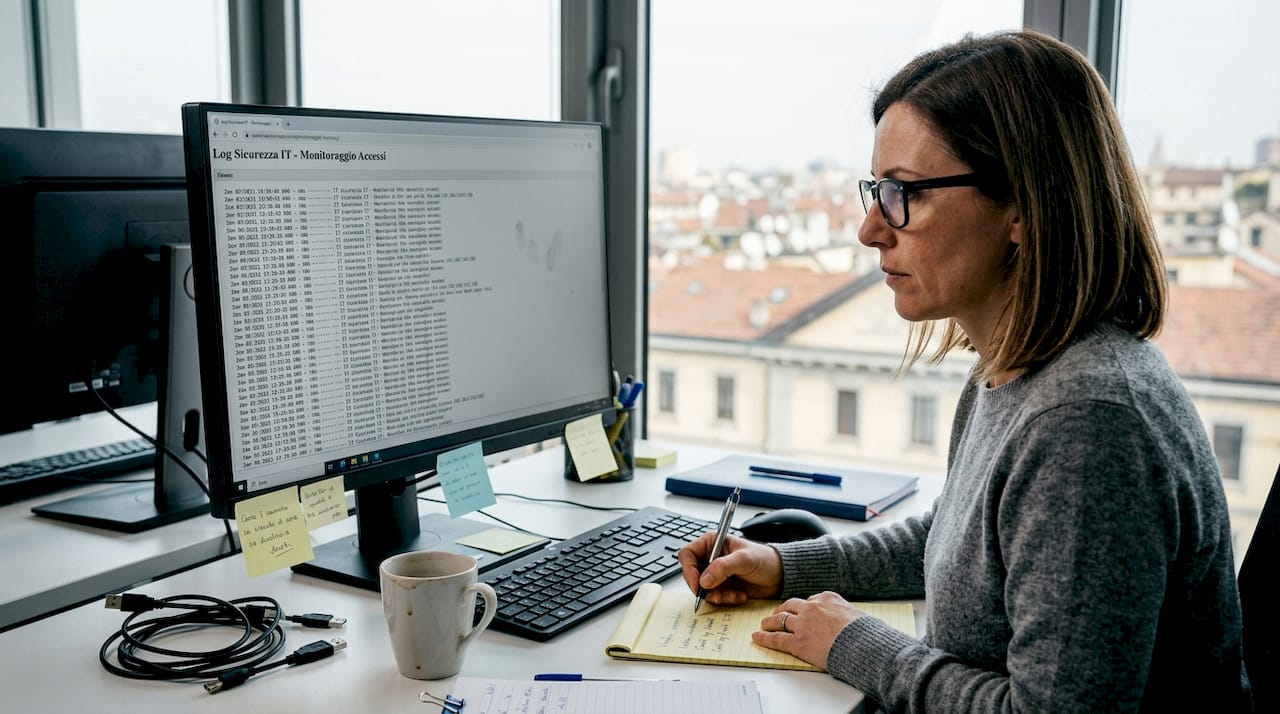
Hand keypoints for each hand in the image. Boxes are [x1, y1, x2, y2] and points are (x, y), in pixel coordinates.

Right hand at [677, 533, 781, 604]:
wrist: (779, 576)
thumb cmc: (765, 560)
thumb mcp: (744, 559)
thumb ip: (723, 567)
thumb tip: (704, 579)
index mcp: (712, 543)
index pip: (688, 554)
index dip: (689, 569)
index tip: (698, 584)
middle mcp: (710, 558)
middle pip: (692, 575)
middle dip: (704, 588)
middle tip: (717, 594)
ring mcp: (715, 574)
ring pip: (702, 589)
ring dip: (717, 596)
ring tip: (733, 595)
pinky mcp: (721, 587)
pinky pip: (713, 597)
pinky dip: (724, 600)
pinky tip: (739, 596)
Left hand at [751, 592, 866, 669]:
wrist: (864, 645)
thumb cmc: (865, 633)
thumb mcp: (856, 613)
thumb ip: (844, 612)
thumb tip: (845, 618)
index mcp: (827, 598)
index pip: (809, 600)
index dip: (802, 607)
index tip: (799, 610)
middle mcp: (812, 608)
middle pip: (790, 606)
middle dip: (782, 610)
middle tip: (777, 614)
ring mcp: (803, 625)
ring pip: (780, 620)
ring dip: (770, 622)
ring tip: (764, 624)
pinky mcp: (798, 643)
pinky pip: (776, 638)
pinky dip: (764, 637)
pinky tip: (757, 637)